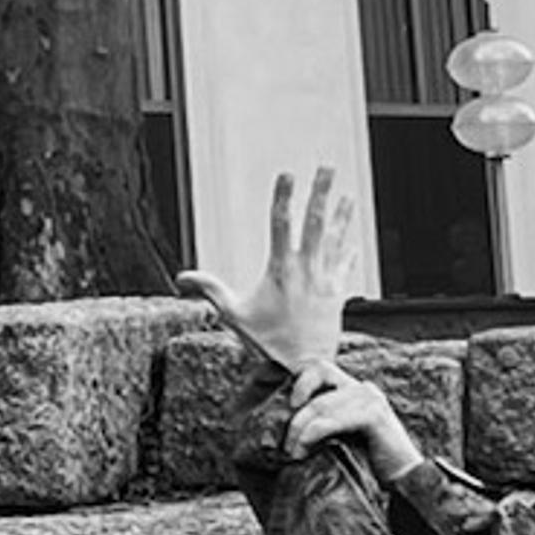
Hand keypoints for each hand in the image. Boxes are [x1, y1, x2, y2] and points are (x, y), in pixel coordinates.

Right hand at [175, 161, 354, 378]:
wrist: (303, 366)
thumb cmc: (266, 343)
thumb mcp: (233, 316)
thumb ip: (210, 291)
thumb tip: (181, 278)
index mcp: (280, 269)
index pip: (281, 223)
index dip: (283, 196)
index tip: (287, 174)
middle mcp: (306, 269)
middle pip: (316, 222)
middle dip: (321, 192)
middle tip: (328, 168)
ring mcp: (325, 279)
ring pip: (335, 239)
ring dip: (342, 215)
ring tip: (349, 196)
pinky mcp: (337, 293)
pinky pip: (345, 265)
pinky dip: (348, 251)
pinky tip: (353, 239)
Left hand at [281, 370, 423, 480]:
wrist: (405, 480)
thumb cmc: (369, 464)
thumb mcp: (342, 437)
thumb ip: (323, 424)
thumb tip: (286, 427)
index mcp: (355, 390)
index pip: (321, 368)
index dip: (300, 383)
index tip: (289, 409)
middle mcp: (363, 389)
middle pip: (317, 384)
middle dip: (296, 417)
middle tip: (287, 446)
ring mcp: (370, 400)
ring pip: (320, 405)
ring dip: (299, 431)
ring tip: (294, 454)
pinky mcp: (374, 416)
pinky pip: (331, 421)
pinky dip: (312, 436)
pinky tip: (304, 452)